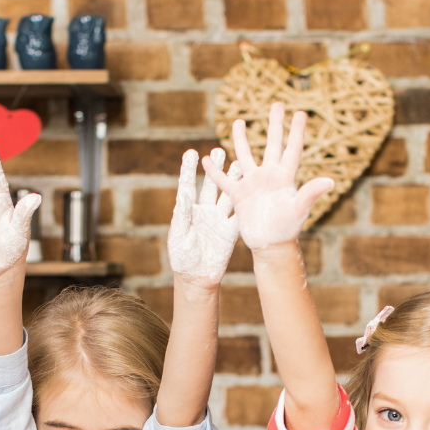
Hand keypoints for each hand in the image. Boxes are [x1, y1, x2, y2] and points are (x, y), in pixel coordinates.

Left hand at [167, 148, 239, 286]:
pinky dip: (244, 202)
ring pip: (227, 196)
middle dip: (215, 168)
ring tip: (239, 163)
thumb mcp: (179, 236)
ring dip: (233, 181)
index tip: (191, 153)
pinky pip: (238, 215)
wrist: (197, 279)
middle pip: (211, 185)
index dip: (189, 169)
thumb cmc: (182, 258)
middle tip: (219, 150)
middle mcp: (204, 212)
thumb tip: (184, 193)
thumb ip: (182, 215)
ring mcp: (218, 220)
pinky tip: (251, 188)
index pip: (188, 185)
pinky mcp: (230, 231)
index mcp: (188, 212)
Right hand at [201, 101, 334, 250]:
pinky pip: (225, 180)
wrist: (270, 245)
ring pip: (246, 155)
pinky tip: (207, 159)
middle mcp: (270, 176)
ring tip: (238, 121)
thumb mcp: (299, 209)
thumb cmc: (287, 229)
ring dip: (241, 139)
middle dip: (275, 124)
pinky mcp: (240, 195)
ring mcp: (253, 184)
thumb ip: (311, 193)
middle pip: (273, 144)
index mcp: (285, 176)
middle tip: (277, 104)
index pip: (292, 148)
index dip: (296, 131)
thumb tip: (331, 181)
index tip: (300, 113)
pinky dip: (216, 171)